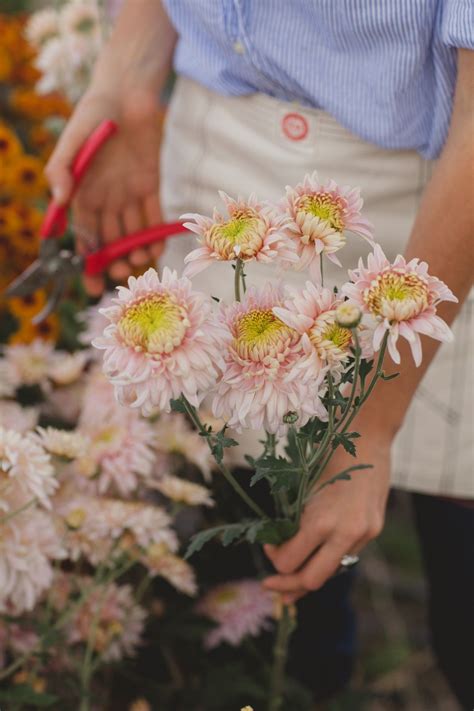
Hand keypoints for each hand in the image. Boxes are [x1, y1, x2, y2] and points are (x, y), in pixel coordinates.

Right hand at [45, 87, 163, 294]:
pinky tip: (157, 250)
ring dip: (136, 253)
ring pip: (132, 233)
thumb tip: (60, 202)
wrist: (128, 93)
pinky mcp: (150, 186)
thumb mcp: (72, 140)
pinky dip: (156, 235)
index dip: (89, 263)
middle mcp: (105, 199)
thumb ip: (61, 170)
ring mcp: (128, 194)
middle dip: (115, 263)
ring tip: (140, 263)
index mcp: (83, 194)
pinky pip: (153, 217)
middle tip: (122, 277)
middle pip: (110, 240)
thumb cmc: (94, 113)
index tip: (94, 287)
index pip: (84, 236)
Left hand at [263, 426, 391, 602]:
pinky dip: (327, 560)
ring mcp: (364, 535)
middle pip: (311, 580)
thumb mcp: (304, 490)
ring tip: (288, 590)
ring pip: (331, 572)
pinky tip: (313, 562)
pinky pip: (345, 555)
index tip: (268, 544)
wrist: (367, 438)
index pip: (290, 561)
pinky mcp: (373, 531)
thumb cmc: (327, 456)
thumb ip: (297, 522)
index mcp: (321, 520)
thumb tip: (281, 549)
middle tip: (269, 584)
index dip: (275, 559)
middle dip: (288, 586)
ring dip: (308, 578)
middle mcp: (345, 534)